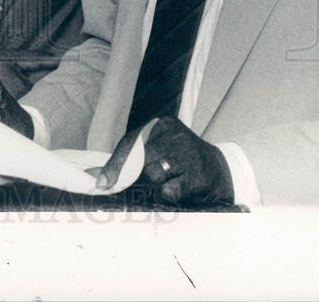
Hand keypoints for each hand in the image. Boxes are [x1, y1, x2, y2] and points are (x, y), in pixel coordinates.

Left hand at [97, 116, 232, 205]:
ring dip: (155, 184)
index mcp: (160, 125)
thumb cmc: (179, 160)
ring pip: (153, 175)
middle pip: (140, 160)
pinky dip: (168, 193)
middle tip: (143, 182)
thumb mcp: (158, 149)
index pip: (130, 143)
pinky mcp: (197, 175)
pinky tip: (177, 187)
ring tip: (168, 180)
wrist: (219, 170)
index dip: (114, 165)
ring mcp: (187, 154)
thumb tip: (99, 178)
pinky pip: (169, 190)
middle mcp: (174, 135)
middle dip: (137, 176)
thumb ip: (131, 158)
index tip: (101, 183)